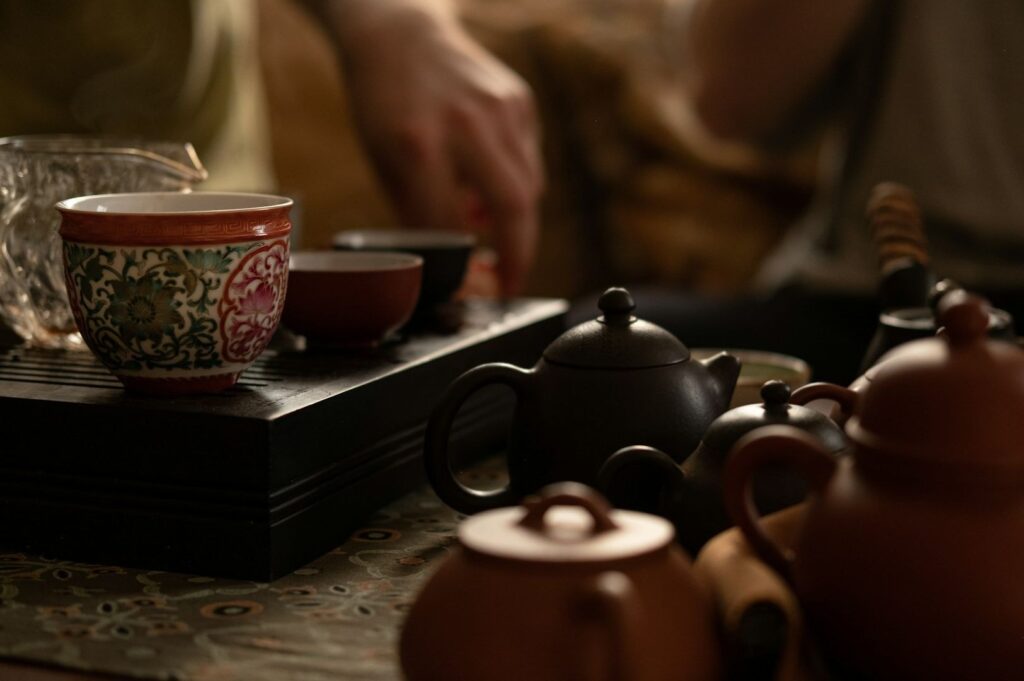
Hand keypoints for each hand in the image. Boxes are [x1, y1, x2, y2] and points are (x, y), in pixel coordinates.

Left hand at [340, 5, 542, 294]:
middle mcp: (467, 125)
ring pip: (530, 188)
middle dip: (519, 257)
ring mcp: (501, 109)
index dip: (467, 267)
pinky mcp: (520, 101)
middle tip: (510, 282)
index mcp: (419, 146)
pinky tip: (488, 181)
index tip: (475, 292)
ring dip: (517, 221)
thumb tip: (456, 269)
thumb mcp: (386, 165)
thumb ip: (420, 216)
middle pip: (514, 208)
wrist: (400, 34)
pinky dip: (516, 184)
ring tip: (489, 228)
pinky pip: (530, 161)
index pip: (453, 227)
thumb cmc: (386, 106)